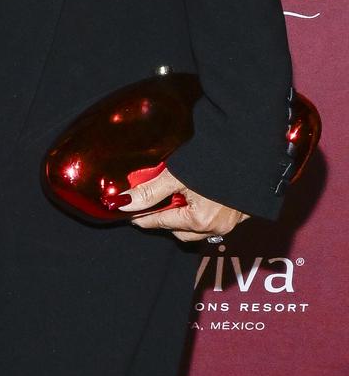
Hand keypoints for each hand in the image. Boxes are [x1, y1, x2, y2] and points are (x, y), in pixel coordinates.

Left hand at [125, 166, 248, 245]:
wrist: (252, 146)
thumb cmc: (215, 159)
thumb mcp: (175, 175)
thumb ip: (149, 191)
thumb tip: (123, 202)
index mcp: (200, 221)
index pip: (161, 223)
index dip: (143, 217)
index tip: (131, 215)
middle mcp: (217, 227)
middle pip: (180, 230)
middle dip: (165, 219)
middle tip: (153, 204)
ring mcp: (231, 223)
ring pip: (198, 228)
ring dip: (184, 217)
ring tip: (176, 199)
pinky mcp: (242, 213)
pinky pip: (215, 221)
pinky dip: (203, 213)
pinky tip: (198, 198)